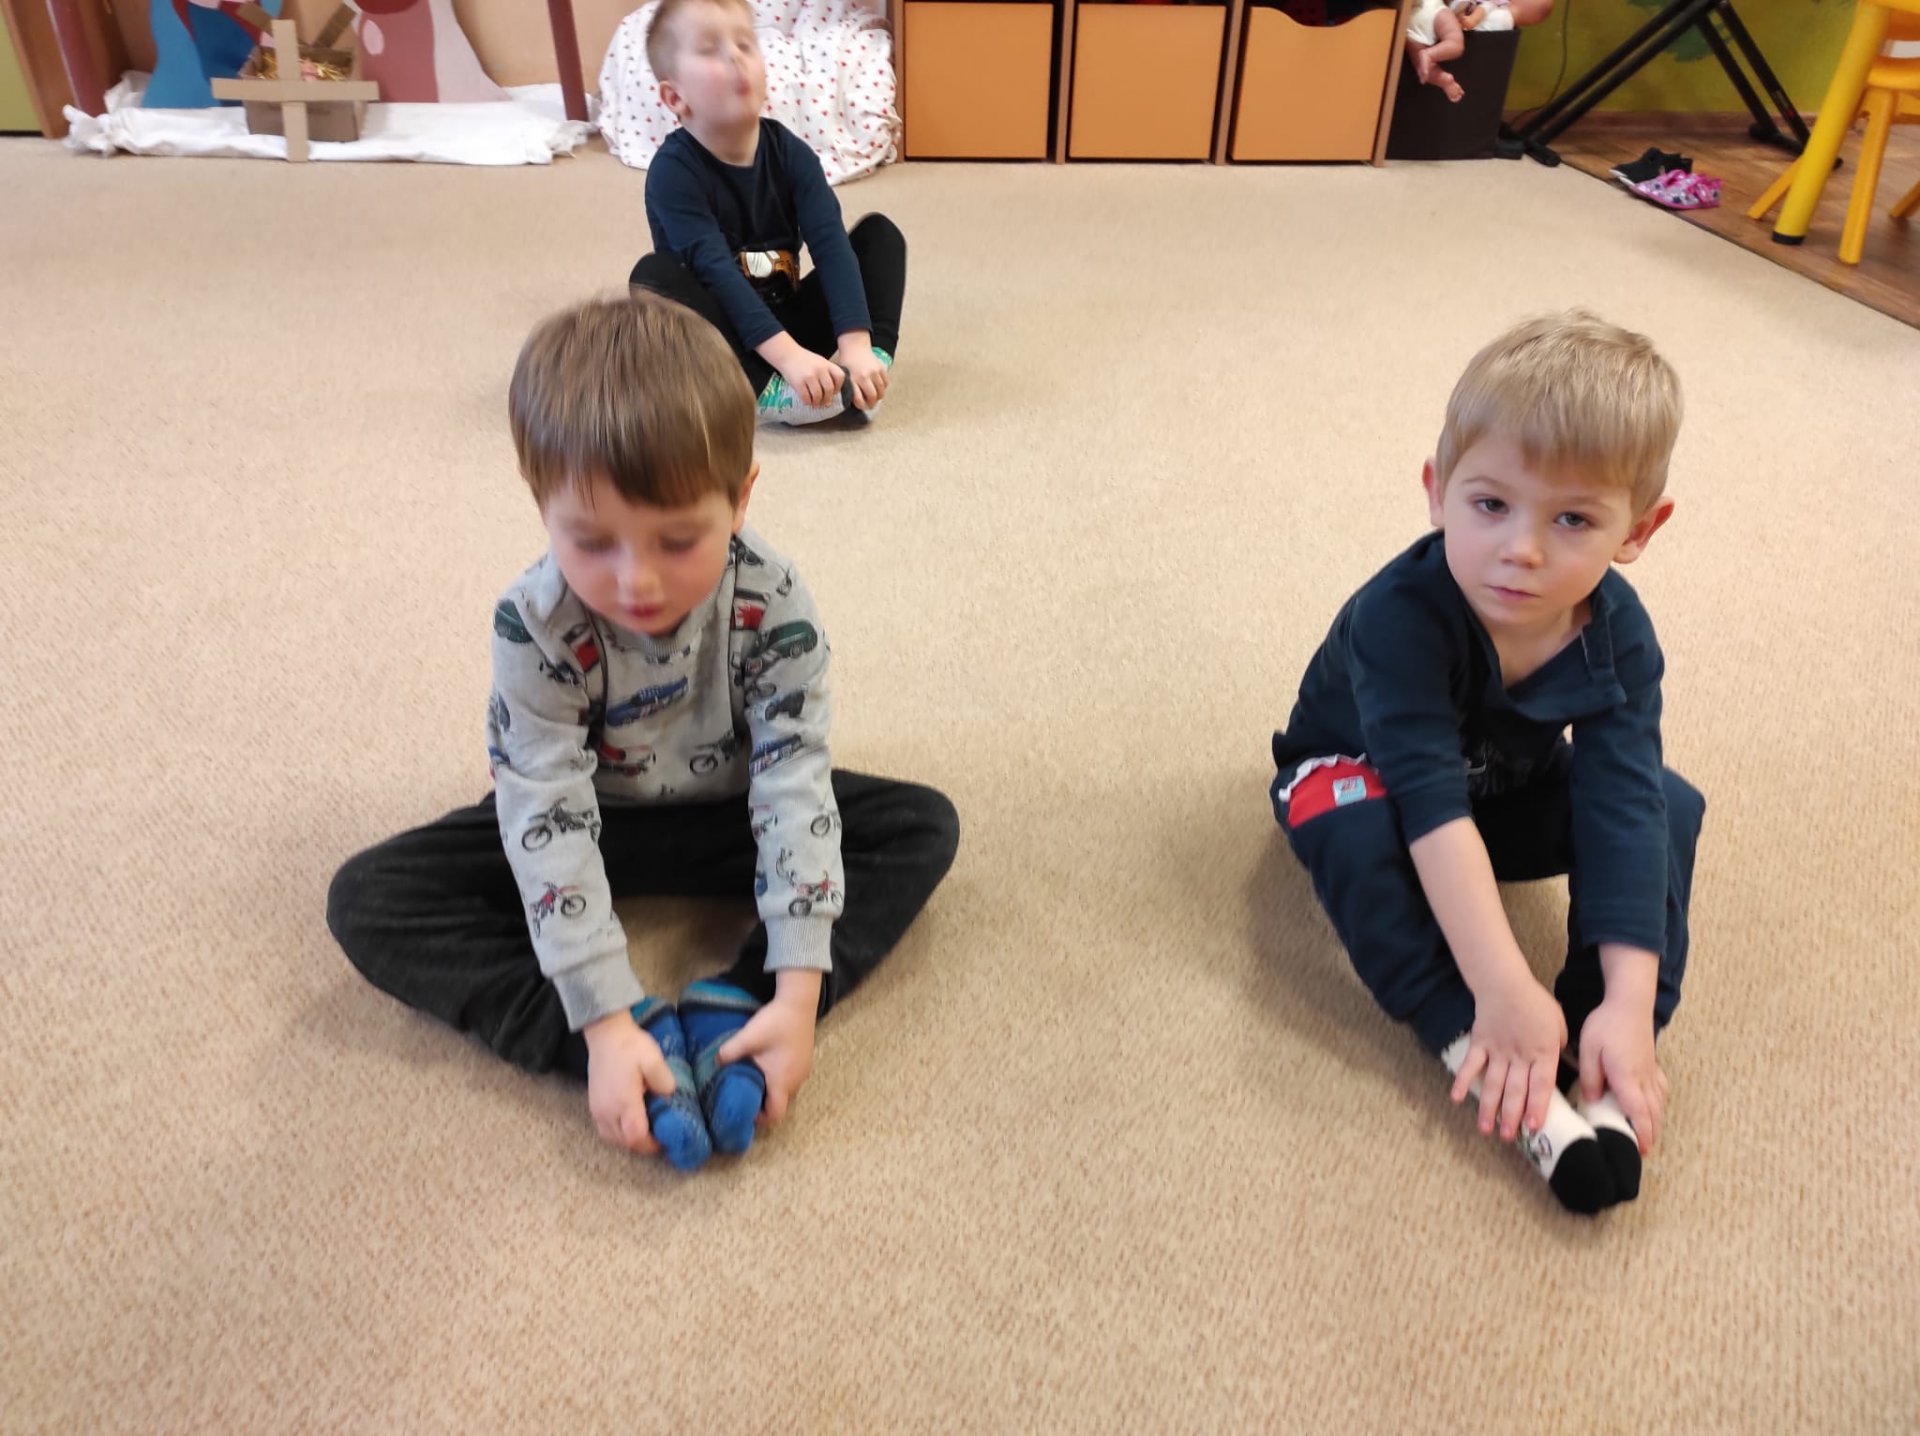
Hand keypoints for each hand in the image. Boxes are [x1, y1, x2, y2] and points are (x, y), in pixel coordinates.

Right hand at [582, 1010, 675, 1154]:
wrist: (605, 1034)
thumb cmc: (630, 1046)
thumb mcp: (653, 1059)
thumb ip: (664, 1081)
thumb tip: (670, 1097)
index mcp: (624, 1102)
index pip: (636, 1137)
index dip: (651, 1145)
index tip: (666, 1141)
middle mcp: (607, 1111)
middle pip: (624, 1142)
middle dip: (642, 1145)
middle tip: (659, 1137)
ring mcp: (597, 1109)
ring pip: (612, 1138)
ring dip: (629, 1140)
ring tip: (645, 1131)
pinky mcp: (593, 1105)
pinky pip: (605, 1130)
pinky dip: (618, 1133)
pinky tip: (629, 1122)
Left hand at [716, 971, 818, 1126]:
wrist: (800, 1003)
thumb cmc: (776, 1023)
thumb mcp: (748, 1037)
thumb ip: (729, 1052)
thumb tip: (714, 1063)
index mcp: (782, 1081)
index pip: (775, 1114)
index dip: (760, 1119)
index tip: (745, 1113)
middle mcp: (795, 1081)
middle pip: (780, 1104)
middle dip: (763, 1105)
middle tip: (744, 1096)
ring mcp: (803, 1071)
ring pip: (786, 1091)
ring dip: (771, 1091)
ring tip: (753, 1081)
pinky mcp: (805, 1060)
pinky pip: (790, 1079)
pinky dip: (778, 1080)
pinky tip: (766, 1066)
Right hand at [779, 350, 845, 408]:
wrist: (787, 354)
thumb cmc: (804, 359)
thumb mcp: (819, 361)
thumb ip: (826, 372)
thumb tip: (831, 392)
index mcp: (826, 364)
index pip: (840, 377)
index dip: (838, 387)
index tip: (834, 392)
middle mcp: (819, 370)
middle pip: (829, 389)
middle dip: (827, 399)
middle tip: (825, 404)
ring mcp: (809, 376)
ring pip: (818, 395)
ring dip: (817, 403)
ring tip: (816, 405)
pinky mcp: (798, 383)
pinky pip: (806, 397)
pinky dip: (808, 402)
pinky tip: (807, 402)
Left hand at [833, 335, 888, 410]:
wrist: (855, 347)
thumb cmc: (847, 363)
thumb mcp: (844, 377)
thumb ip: (849, 389)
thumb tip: (857, 402)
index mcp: (852, 380)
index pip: (859, 399)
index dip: (861, 406)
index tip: (861, 405)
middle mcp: (863, 376)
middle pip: (873, 397)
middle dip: (872, 404)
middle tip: (870, 404)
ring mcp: (874, 372)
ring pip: (881, 391)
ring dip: (879, 397)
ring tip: (875, 397)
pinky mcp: (881, 368)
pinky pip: (886, 383)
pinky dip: (883, 387)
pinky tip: (878, 387)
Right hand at [1449, 976, 1566, 1142]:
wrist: (1505, 983)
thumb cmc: (1535, 1003)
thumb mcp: (1559, 1023)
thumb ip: (1558, 1047)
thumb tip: (1557, 1066)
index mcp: (1543, 1051)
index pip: (1541, 1084)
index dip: (1537, 1107)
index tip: (1534, 1127)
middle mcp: (1519, 1055)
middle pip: (1515, 1090)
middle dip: (1512, 1116)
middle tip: (1508, 1137)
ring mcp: (1497, 1051)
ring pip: (1493, 1083)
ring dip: (1489, 1108)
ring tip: (1486, 1130)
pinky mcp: (1479, 1044)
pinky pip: (1470, 1065)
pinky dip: (1462, 1081)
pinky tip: (1456, 1099)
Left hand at [1578, 1000, 1667, 1153]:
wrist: (1630, 1003)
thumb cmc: (1606, 1025)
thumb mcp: (1589, 1050)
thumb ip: (1590, 1077)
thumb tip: (1592, 1101)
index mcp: (1627, 1078)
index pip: (1638, 1112)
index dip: (1642, 1133)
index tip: (1641, 1150)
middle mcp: (1644, 1079)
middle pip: (1653, 1112)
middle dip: (1650, 1133)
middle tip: (1641, 1150)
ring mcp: (1651, 1071)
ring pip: (1659, 1103)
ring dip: (1655, 1121)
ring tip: (1647, 1135)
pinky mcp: (1653, 1064)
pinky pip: (1661, 1090)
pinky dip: (1659, 1103)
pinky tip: (1654, 1106)